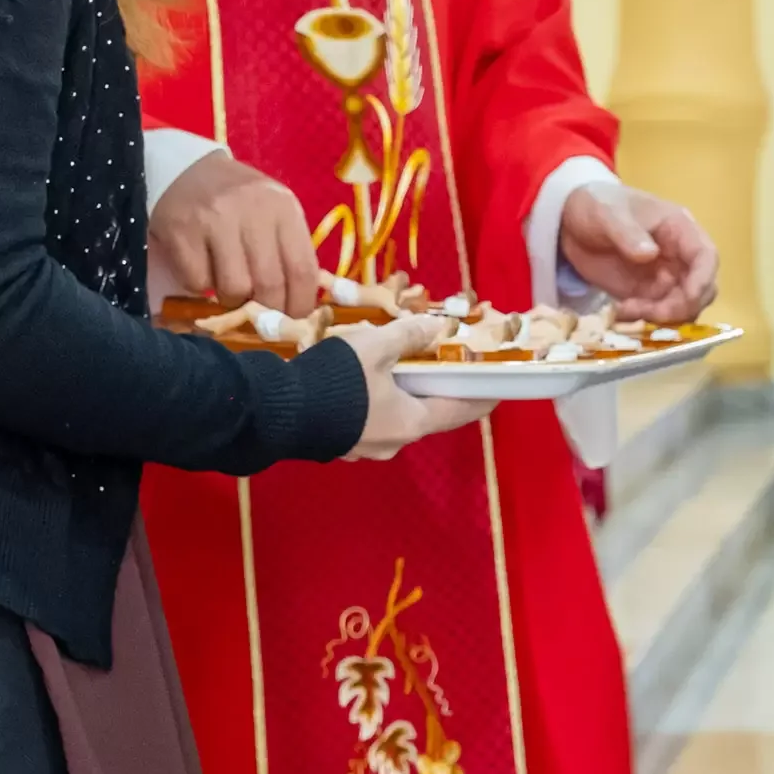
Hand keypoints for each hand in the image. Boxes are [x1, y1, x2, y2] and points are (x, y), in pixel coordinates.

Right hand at [149, 151, 319, 317]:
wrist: (186, 171)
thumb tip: (300, 305)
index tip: (295, 320)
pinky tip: (202, 268)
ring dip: (232, 299)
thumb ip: (289, 250)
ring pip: (234, 288)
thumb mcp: (274, 212)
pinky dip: (200, 286)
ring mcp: (215, 220)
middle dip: (267, 310)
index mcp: (283, 207)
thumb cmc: (239, 199)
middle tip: (260, 314)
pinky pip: (198, 282)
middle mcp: (253, 211)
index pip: (303, 269)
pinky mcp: (182, 232)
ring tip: (228, 284)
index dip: (301, 304)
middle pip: (270, 284)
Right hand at [332, 315, 496, 460]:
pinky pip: (370, 419)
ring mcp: (364, 446)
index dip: (479, 398)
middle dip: (435, 390)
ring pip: (395, 417)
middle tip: (444, 366)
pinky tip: (367, 380)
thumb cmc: (336, 381)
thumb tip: (435, 326)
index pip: (458, 410)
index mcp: (410, 422)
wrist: (278, 413)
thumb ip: (408, 335)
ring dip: (403, 394)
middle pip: (426, 413)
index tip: (496, 390)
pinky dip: (378, 400)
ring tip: (403, 367)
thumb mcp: (375, 347)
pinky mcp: (340, 442)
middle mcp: (392, 441)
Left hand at [560, 180, 719, 323]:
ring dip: (660, 316)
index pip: (706, 256)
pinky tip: (619, 313)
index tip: (689, 299)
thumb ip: (627, 233)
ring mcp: (664, 277)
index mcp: (679, 229)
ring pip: (682, 306)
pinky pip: (656, 313)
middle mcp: (679, 256)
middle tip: (650, 314)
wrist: (570, 221)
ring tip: (626, 311)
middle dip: (683, 306)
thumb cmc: (597, 206)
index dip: (703, 280)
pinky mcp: (646, 294)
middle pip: (701, 288)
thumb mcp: (607, 213)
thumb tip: (650, 254)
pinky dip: (642, 319)